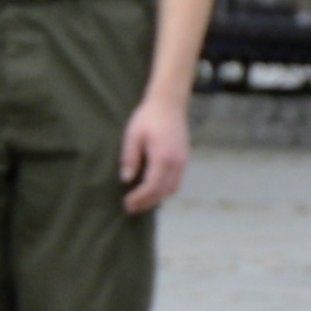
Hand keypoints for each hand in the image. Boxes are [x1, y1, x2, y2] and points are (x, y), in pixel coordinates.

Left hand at [116, 91, 194, 218]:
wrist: (169, 102)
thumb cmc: (148, 116)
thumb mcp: (133, 135)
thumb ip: (130, 157)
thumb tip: (126, 179)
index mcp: (163, 157)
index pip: (151, 187)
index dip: (139, 199)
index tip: (126, 204)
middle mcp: (176, 162)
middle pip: (163, 192)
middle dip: (146, 203)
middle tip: (130, 208)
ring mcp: (183, 161)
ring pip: (172, 189)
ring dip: (156, 198)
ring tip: (140, 201)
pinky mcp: (184, 158)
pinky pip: (176, 181)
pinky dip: (164, 190)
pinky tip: (152, 189)